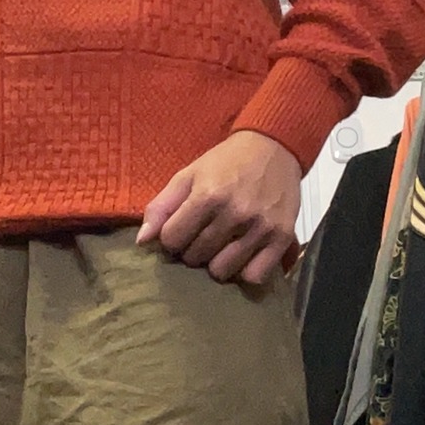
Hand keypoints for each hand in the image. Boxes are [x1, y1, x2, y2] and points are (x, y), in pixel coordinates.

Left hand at [137, 132, 301, 285]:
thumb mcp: (188, 175)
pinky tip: (242, 256)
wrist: (273, 148)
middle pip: (195, 257)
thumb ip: (162, 207)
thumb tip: (142, 241)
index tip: (181, 229)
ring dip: (216, 263)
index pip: (172, 239)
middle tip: (202, 236)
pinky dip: (245, 271)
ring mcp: (260, 227)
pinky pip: (255, 276)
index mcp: (208, 195)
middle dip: (192, 250)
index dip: (172, 237)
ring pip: (222, 271)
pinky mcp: (282, 237)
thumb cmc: (226, 163)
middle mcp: (235, 213)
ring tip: (221, 246)